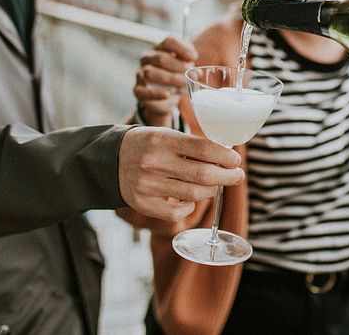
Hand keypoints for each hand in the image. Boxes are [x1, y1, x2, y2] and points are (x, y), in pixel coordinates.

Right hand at [117, 126, 242, 221]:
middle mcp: (154, 162)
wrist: (110, 159)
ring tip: (215, 185)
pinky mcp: (142, 203)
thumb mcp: (167, 135)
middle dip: (227, 176)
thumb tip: (228, 155)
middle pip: (202, 174)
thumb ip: (193, 145)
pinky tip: (191, 198)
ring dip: (212, 191)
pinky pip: (176, 213)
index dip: (225, 156)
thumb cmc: (148, 146)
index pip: (203, 148)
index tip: (236, 160)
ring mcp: (147, 185)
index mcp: (162, 140)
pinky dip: (190, 206)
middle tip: (238, 175)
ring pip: (194, 195)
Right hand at [133, 37, 197, 125]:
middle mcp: (147, 59)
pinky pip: (143, 91)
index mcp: (159, 49)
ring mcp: (140, 74)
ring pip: (150, 73)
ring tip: (183, 84)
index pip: (168, 42)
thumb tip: (196, 73)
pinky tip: (168, 94)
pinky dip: (156, 93)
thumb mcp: (185, 67)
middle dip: (179, 67)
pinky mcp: (138, 91)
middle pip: (161, 58)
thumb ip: (190, 66)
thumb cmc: (176, 76)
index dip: (182, 48)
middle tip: (193, 75)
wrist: (165, 96)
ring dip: (170, 79)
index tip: (194, 57)